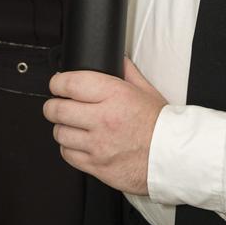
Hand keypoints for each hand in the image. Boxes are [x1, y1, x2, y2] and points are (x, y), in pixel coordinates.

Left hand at [44, 57, 166, 194]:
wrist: (172, 156)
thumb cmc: (161, 125)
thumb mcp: (146, 90)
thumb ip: (127, 72)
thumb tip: (116, 59)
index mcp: (114, 95)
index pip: (71, 84)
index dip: (57, 82)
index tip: (57, 83)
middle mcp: (103, 119)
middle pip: (58, 109)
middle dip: (52, 105)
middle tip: (56, 104)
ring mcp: (98, 145)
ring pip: (60, 133)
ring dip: (61, 127)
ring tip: (71, 125)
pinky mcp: (96, 166)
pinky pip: (68, 155)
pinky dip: (68, 148)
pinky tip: (78, 142)